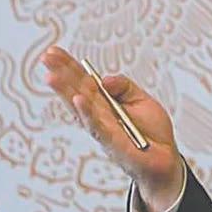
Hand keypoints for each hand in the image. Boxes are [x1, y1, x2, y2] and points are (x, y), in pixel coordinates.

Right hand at [40, 45, 184, 211]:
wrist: (166, 160)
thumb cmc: (152, 132)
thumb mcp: (142, 100)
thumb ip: (124, 86)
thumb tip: (103, 79)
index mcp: (105, 103)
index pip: (83, 81)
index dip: (69, 66)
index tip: (53, 51)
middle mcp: (99, 116)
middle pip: (77, 91)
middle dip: (61, 74)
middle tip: (45, 56)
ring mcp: (103, 130)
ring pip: (82, 108)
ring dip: (66, 93)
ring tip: (51, 77)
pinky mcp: (113, 143)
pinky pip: (98, 126)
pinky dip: (88, 113)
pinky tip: (77, 100)